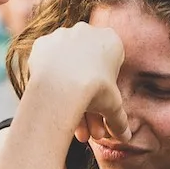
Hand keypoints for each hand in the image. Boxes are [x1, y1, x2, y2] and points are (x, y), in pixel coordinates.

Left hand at [25, 23, 129, 144]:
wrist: (60, 86)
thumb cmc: (93, 91)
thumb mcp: (112, 106)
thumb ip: (119, 120)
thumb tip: (127, 138)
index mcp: (111, 39)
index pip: (111, 65)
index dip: (106, 90)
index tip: (101, 108)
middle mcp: (87, 31)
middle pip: (87, 68)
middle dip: (87, 101)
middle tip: (86, 128)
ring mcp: (63, 34)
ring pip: (67, 68)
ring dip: (69, 94)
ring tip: (71, 125)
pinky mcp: (43, 43)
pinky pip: (48, 63)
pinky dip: (51, 79)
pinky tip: (53, 100)